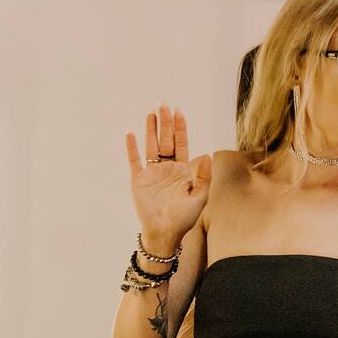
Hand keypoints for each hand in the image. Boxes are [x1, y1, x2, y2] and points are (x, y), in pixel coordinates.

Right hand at [125, 107, 209, 253]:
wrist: (164, 233)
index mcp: (182, 171)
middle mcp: (167, 168)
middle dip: (165, 123)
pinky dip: (132, 148)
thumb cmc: (184, 218)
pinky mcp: (138, 180)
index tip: (179, 112)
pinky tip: (131, 134)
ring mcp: (152, 173)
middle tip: (163, 104)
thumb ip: (203, 177)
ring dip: (151, 130)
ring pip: (151, 146)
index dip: (180, 128)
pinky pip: (134, 160)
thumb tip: (206, 154)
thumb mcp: (199, 198)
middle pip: (165, 141)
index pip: (181, 144)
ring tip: (151, 113)